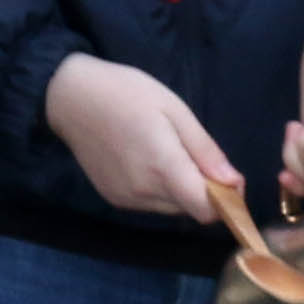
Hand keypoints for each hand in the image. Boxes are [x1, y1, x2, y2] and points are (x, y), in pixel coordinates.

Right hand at [44, 51, 238, 223]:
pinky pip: (149, 203)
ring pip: (171, 207)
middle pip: (191, 209)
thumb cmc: (126, 93)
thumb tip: (234, 182)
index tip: (228, 177)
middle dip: (203, 190)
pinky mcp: (111, 197)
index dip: (226, 199)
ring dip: (180, 190)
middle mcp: (143, 191)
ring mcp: (124, 197)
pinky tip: (145, 161)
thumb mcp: (175, 110)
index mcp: (163, 168)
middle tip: (194, 155)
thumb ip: (204, 150)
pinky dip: (158, 190)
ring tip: (167, 154)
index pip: (207, 210)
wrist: (69, 97)